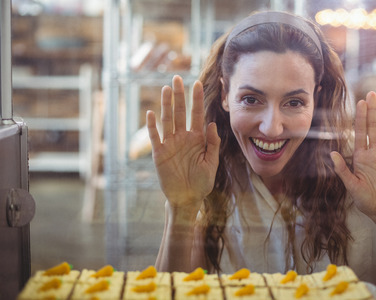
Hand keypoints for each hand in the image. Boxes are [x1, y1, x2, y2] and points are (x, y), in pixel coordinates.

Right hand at [146, 75, 220, 210]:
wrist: (188, 198)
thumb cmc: (202, 182)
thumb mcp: (211, 163)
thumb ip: (212, 144)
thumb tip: (212, 124)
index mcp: (197, 138)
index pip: (197, 114)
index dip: (196, 100)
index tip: (197, 84)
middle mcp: (183, 138)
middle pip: (180, 113)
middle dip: (179, 96)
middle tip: (177, 78)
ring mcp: (170, 144)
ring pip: (168, 121)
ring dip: (166, 105)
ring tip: (166, 89)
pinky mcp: (160, 154)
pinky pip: (155, 138)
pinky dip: (153, 126)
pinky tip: (151, 114)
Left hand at [331, 92, 375, 218]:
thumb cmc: (365, 200)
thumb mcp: (351, 185)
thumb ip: (342, 170)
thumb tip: (331, 154)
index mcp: (361, 157)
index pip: (360, 133)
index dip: (360, 118)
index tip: (359, 103)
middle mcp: (374, 153)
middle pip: (373, 128)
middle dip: (371, 111)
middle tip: (371, 93)